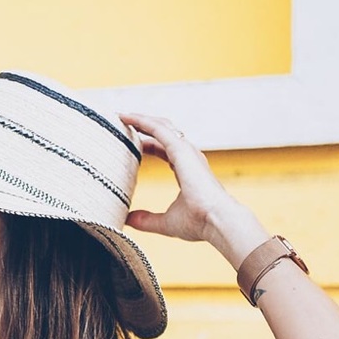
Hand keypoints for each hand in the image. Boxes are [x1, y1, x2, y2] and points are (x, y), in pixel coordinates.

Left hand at [119, 112, 269, 267]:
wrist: (216, 221)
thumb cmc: (199, 223)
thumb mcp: (165, 222)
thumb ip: (146, 220)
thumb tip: (127, 220)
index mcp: (186, 170)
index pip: (164, 149)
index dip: (148, 143)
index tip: (130, 142)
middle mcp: (188, 157)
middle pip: (163, 132)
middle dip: (144, 125)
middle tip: (121, 121)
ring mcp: (187, 151)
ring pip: (161, 126)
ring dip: (141, 119)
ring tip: (121, 115)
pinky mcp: (182, 150)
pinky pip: (159, 129)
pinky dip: (142, 121)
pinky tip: (127, 117)